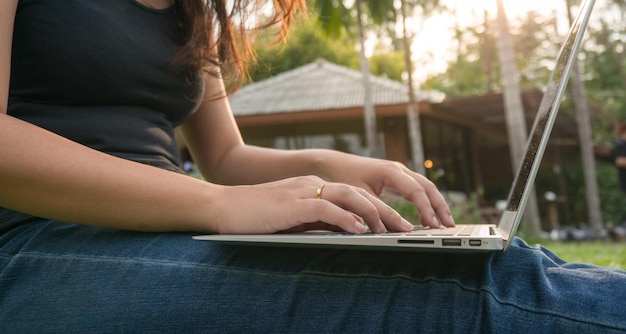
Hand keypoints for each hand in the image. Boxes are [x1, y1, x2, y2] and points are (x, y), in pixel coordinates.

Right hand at [210, 175, 415, 233]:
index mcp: (313, 187)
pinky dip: (344, 218)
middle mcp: (312, 185)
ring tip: (390, 229)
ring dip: (372, 213)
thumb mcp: (292, 218)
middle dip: (385, 211)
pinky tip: (358, 228)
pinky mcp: (292, 204)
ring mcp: (302, 192)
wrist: (223, 207)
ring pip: (347, 196)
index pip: (353, 195)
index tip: (397, 224)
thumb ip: (316, 221)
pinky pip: (325, 208)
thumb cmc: (256, 216)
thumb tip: (345, 232)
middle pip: (358, 193)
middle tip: (405, 227)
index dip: (378, 208)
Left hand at [319, 154, 454, 228]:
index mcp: (390, 171)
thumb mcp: (358, 196)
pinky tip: (431, 217)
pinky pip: (417, 190)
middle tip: (450, 226)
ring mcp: (399, 173)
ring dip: (436, 204)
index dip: (426, 208)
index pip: (416, 190)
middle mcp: (398, 170)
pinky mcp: (396, 179)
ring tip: (446, 223)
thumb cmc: (342, 177)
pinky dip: (426, 202)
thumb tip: (392, 231)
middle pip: (427, 187)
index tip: (433, 225)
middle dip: (440, 206)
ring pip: (425, 187)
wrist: (331, 163)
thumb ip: (375, 212)